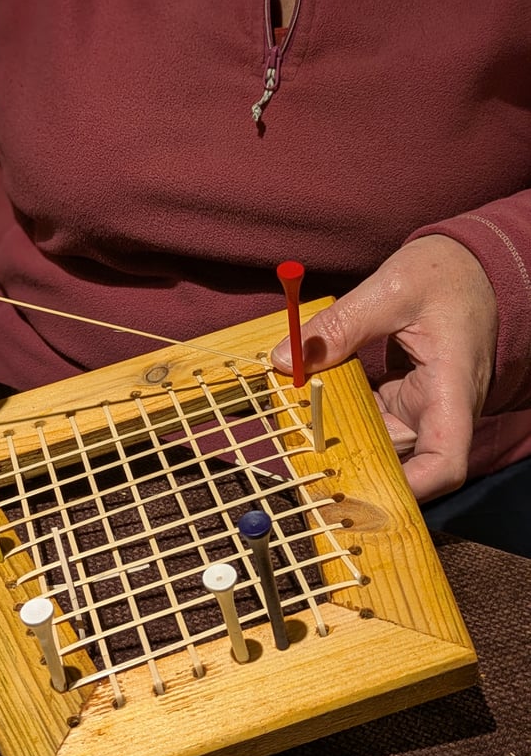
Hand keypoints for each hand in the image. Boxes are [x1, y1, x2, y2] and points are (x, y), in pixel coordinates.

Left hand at [270, 235, 498, 501]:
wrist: (469, 266)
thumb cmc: (445, 275)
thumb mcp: (390, 291)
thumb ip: (340, 325)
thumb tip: (286, 359)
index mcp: (452, 387)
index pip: (446, 461)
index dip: (409, 488)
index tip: (361, 490)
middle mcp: (440, 409)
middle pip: (402, 462)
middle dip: (353, 465)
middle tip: (300, 458)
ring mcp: (421, 408)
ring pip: (378, 443)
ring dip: (339, 439)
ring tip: (295, 427)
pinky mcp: (403, 400)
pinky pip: (369, 420)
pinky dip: (340, 416)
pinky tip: (308, 404)